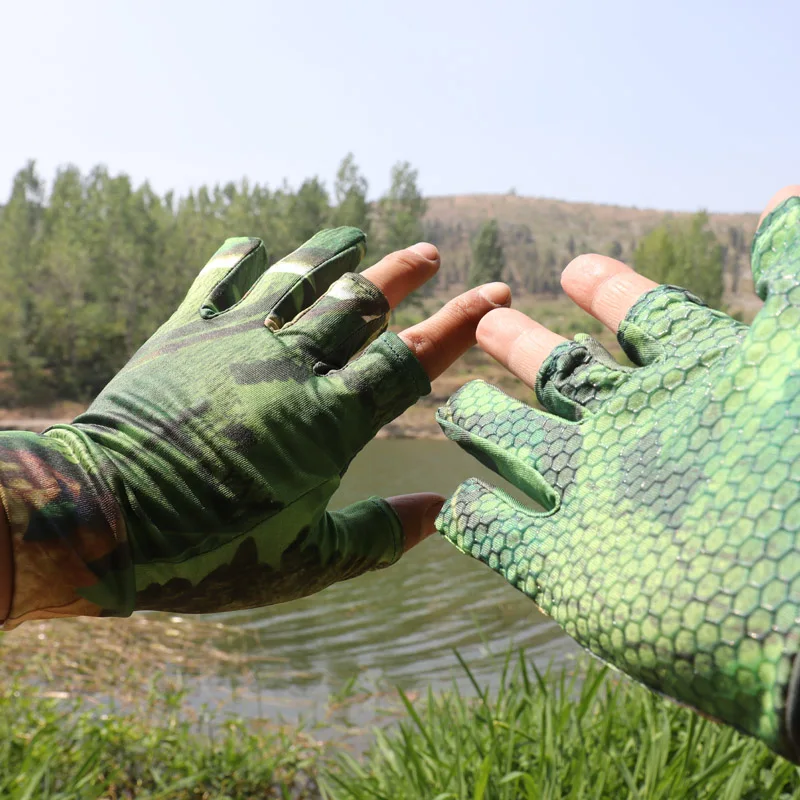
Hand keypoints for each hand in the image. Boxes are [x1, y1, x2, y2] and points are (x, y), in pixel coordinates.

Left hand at [0, 228, 508, 625]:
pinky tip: (257, 244)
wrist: (105, 518)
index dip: (460, 322)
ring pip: (299, 277)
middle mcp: (291, 367)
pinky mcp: (186, 332)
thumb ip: (380, 535)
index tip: (494, 293)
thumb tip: (443, 512)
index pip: (412, 357)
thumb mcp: (309, 560)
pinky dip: (243, 256)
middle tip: (428, 253)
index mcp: (329, 421)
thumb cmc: (211, 549)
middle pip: (361, 302)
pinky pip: (221, 277)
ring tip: (355, 236)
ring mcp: (237, 342)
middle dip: (403, 274)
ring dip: (334, 252)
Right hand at [436, 188, 799, 760]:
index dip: (612, 292)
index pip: (646, 320)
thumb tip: (789, 192)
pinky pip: (502, 540)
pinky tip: (455, 504)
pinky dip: (477, 522)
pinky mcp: (568, 575)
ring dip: (489, 422)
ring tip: (454, 400)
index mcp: (698, 384)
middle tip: (489, 317)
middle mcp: (643, 438)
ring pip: (524, 450)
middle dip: (525, 346)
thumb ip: (799, 272)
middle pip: (568, 378)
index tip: (575, 269)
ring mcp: (601, 504)